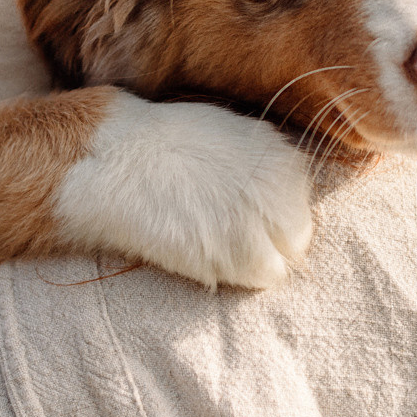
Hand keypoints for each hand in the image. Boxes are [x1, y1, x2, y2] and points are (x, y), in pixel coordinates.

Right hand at [54, 91, 315, 288]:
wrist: (120, 163)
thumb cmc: (164, 147)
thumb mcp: (230, 137)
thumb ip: (260, 166)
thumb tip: (271, 194)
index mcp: (284, 158)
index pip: (296, 202)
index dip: (267, 212)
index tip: (237, 211)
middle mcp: (288, 189)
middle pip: (296, 235)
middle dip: (267, 239)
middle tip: (223, 231)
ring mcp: (272, 224)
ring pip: (281, 261)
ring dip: (253, 258)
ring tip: (211, 241)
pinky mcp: (249, 257)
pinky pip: (262, 278)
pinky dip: (237, 274)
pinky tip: (204, 253)